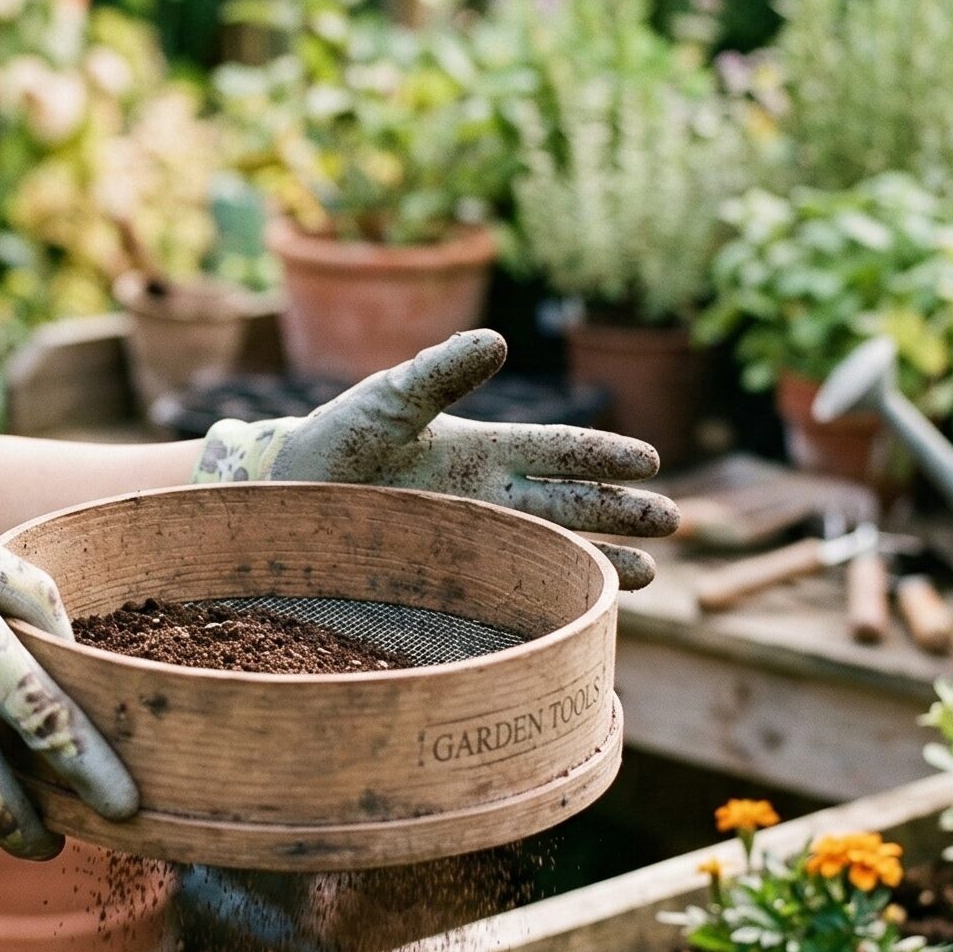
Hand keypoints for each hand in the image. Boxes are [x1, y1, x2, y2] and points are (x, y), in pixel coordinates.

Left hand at [191, 330, 679, 587]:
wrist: (279, 501)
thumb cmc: (332, 443)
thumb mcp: (387, 401)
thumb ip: (439, 373)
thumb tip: (501, 341)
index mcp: (479, 451)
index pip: (556, 450)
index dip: (602, 455)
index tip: (649, 462)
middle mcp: (485, 498)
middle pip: (570, 502)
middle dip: (622, 511)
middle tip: (674, 521)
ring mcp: (470, 541)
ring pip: (553, 550)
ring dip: (601, 560)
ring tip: (650, 575)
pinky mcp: (450, 580)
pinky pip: (514, 591)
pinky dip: (552, 598)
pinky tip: (583, 610)